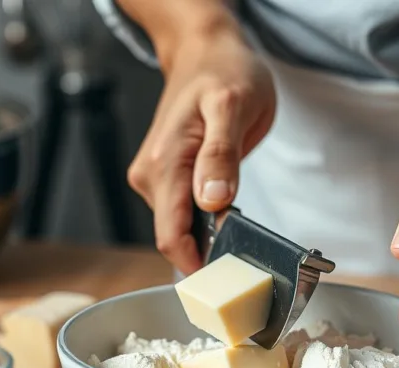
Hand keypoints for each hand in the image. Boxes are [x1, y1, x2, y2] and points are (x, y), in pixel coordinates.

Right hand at [127, 31, 275, 274]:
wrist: (207, 52)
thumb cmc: (224, 72)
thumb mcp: (233, 106)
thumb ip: (221, 154)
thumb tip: (212, 201)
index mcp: (164, 164)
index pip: (171, 236)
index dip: (197, 266)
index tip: (229, 283)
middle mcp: (151, 176)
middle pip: (175, 238)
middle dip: (208, 254)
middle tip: (248, 262)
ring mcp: (155, 178)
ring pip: (180, 228)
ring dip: (208, 238)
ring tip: (242, 233)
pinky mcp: (165, 178)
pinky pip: (184, 214)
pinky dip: (206, 223)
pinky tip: (226, 214)